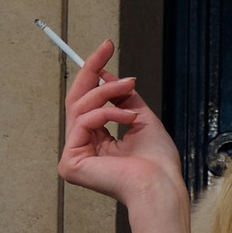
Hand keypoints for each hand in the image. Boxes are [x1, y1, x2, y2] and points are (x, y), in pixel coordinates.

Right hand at [56, 43, 186, 212]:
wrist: (161, 184)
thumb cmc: (157, 162)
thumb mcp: (141, 118)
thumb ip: (122, 98)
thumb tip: (107, 74)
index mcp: (96, 143)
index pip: (87, 104)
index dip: (93, 74)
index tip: (105, 48)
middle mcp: (81, 149)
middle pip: (76, 100)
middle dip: (92, 70)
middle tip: (106, 47)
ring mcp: (73, 157)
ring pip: (81, 106)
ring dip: (108, 92)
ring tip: (130, 88)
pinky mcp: (70, 163)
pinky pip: (84, 121)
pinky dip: (108, 113)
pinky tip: (128, 117)